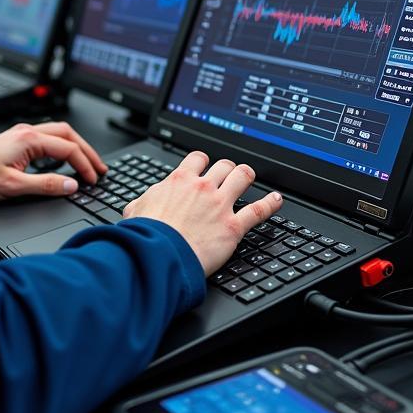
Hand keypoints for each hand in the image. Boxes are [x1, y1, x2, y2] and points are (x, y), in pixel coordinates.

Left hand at [0, 122, 107, 202]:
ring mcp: (22, 135)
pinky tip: (63, 159)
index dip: (85, 165)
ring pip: (59, 134)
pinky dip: (62, 147)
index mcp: (29, 140)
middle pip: (68, 135)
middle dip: (87, 151)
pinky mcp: (17, 140)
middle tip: (99, 167)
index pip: (68, 149)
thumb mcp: (14, 186)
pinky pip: (48, 138)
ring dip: (75, 147)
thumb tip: (71, 185)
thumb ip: (46, 185)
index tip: (93, 179)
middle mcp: (27, 132)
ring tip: (86, 162)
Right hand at [122, 151, 282, 275]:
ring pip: (243, 177)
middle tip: (229, 175)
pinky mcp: (233, 226)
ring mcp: (220, 205)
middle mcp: (202, 187)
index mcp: (179, 180)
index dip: (203, 161)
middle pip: (224, 165)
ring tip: (250, 178)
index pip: (198, 158)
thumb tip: (135, 207)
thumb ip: (141, 203)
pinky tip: (277, 200)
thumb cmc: (146, 235)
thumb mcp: (135, 211)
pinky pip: (258, 210)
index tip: (205, 166)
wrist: (159, 254)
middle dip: (227, 169)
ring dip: (247, 176)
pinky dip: (271, 203)